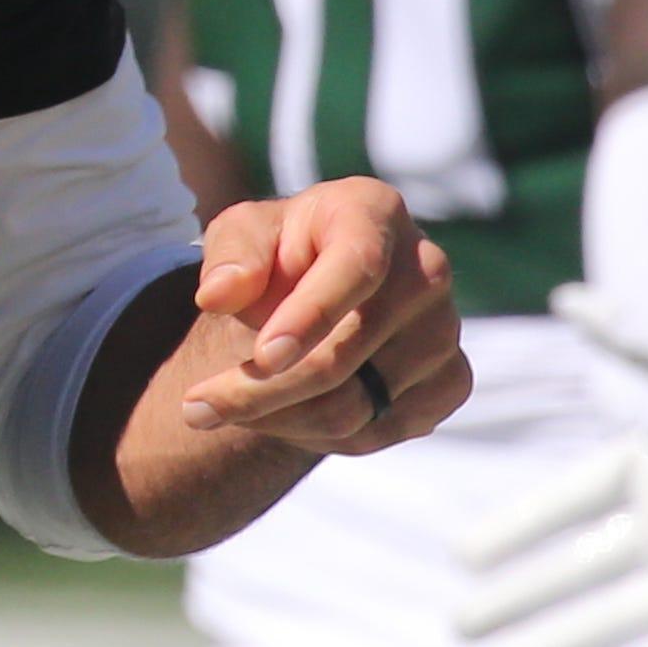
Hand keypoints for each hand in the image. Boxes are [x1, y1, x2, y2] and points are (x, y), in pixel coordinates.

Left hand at [179, 176, 468, 452]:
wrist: (318, 289)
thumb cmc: (277, 253)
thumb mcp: (241, 236)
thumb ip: (231, 257)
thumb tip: (218, 294)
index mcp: (375, 211)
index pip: (358, 267)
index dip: (312, 316)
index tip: (263, 357)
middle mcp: (426, 268)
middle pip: (349, 353)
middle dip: (263, 390)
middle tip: (195, 407)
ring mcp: (445, 328)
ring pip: (360, 405)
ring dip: (282, 419)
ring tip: (229, 406)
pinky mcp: (451, 380)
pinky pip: (383, 430)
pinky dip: (321, 437)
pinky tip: (283, 414)